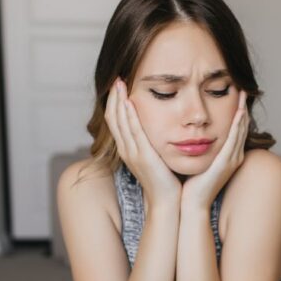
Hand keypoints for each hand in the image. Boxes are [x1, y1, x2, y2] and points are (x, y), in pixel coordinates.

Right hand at [105, 78, 181, 208]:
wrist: (167, 202)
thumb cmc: (165, 181)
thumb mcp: (154, 158)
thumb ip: (150, 144)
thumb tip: (154, 129)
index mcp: (127, 150)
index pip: (115, 121)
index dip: (114, 103)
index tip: (118, 86)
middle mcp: (126, 150)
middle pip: (113, 118)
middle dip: (113, 97)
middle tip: (116, 79)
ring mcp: (132, 153)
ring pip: (120, 122)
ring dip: (119, 101)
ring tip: (120, 83)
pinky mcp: (142, 156)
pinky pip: (133, 131)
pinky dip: (130, 115)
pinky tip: (130, 101)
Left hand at [180, 91, 248, 210]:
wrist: (190, 204)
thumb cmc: (190, 185)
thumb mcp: (197, 161)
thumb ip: (197, 148)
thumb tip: (191, 135)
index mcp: (227, 157)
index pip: (235, 130)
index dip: (237, 113)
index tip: (234, 96)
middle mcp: (234, 157)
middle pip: (241, 127)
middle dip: (242, 108)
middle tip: (243, 88)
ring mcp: (232, 160)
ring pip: (240, 131)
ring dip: (242, 112)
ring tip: (243, 94)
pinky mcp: (226, 163)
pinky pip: (234, 140)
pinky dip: (237, 126)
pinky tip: (239, 113)